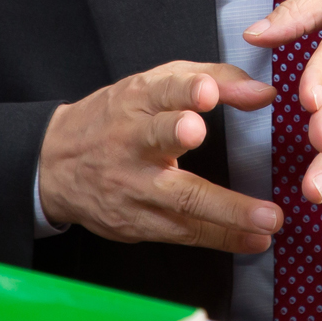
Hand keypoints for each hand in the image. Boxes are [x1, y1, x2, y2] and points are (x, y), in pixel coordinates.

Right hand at [38, 62, 281, 252]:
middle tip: (203, 136)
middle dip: (182, 135)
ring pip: (179, 200)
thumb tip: (264, 94)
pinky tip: (253, 240)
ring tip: (266, 221)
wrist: (55, 164)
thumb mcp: (158, 85)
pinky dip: (221, 237)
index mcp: (138, 101)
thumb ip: (216, 80)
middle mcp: (132, 142)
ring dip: (226, 213)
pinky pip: (183, 232)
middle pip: (160, 143)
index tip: (206, 92)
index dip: (184, 89)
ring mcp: (132, 186)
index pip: (162, 90)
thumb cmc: (121, 117)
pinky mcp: (135, 222)